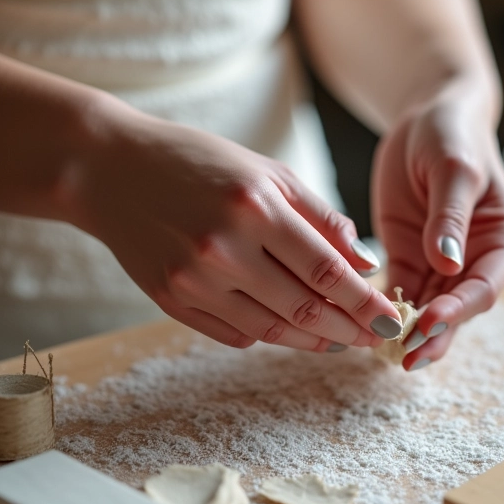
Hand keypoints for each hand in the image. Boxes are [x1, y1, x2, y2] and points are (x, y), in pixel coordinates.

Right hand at [68, 97, 403, 350]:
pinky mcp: (171, 301)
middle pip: (305, 309)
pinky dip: (270, 335)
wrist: (111, 168)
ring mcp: (193, 280)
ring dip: (314, 341)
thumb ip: (321, 218)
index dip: (365, 303)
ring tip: (342, 339)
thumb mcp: (267, 173)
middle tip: (377, 338)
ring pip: (272, 330)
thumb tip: (366, 264)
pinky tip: (291, 329)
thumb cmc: (199, 162)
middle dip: (350, 330)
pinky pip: (235, 333)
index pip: (327, 271)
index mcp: (255, 207)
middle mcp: (224, 249)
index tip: (392, 320)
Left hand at [371, 81, 503, 368]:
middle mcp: (474, 260)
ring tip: (384, 354)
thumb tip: (449, 263)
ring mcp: (440, 263)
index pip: (483, 287)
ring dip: (408, 331)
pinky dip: (385, 310)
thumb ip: (451, 217)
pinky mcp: (409, 258)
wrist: (426, 117)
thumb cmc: (452, 136)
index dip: (458, 310)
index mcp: (501, 241)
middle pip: (456, 308)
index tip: (430, 322)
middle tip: (406, 359)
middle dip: (433, 334)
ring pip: (426, 308)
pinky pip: (399, 292)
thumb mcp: (454, 170)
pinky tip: (366, 324)